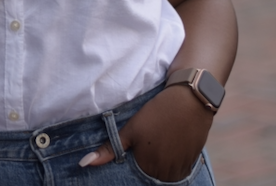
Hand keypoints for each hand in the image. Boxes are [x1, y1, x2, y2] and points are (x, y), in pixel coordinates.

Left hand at [80, 86, 212, 181]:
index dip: (132, 165)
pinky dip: (171, 161)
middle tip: (146, 145)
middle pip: (150, 177)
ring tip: (156, 144)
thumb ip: (109, 150)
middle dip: (145, 166)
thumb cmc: (157, 114)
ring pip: (164, 174)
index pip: (135, 177)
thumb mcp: (130, 130)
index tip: (133, 152)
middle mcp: (167, 175)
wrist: (190, 99)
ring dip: (158, 165)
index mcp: (149, 169)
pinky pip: (177, 169)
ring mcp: (181, 170)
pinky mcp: (192, 162)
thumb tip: (83, 163)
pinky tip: (167, 145)